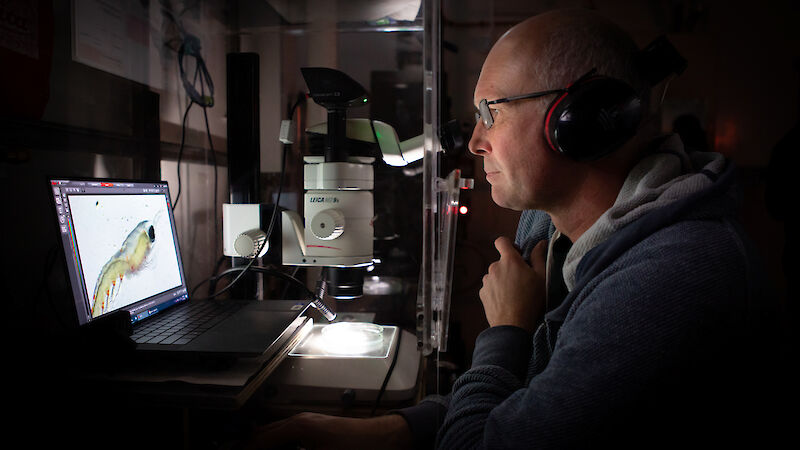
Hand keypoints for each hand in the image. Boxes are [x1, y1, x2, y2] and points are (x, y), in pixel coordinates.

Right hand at [243, 412, 412, 449]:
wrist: (387, 440)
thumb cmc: (359, 449)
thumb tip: (271, 449)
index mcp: (297, 427)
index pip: (259, 442)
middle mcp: (300, 420)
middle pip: (264, 435)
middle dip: (252, 447)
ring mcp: (310, 423)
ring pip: (276, 435)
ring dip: (266, 446)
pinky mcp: (319, 430)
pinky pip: (289, 437)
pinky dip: (280, 446)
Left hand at [479, 237, 546, 331]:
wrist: (513, 325)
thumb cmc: (530, 300)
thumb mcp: (542, 277)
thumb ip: (539, 257)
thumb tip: (541, 243)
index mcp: (509, 260)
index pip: (501, 241)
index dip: (509, 245)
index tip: (518, 255)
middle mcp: (494, 267)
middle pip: (501, 261)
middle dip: (510, 267)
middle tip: (522, 281)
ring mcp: (486, 281)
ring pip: (495, 275)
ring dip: (503, 280)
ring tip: (514, 294)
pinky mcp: (482, 293)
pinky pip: (490, 287)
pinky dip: (497, 291)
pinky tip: (507, 301)